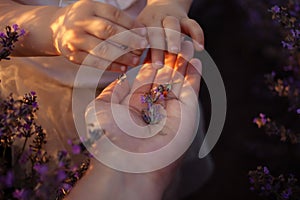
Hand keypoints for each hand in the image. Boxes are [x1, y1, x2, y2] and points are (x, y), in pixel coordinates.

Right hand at [51, 0, 147, 71]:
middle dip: (129, 40)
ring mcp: (75, 40)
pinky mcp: (73, 55)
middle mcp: (79, 22)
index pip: (113, 14)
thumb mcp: (95, 11)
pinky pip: (95, 62)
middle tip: (143, 46)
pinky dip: (111, 66)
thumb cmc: (84, 20)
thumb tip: (140, 30)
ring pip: (102, 49)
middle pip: (108, 31)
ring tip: (136, 60)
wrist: (56, 29)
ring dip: (122, 56)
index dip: (131, 23)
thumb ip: (114, 18)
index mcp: (88, 7)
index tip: (145, 32)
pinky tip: (123, 68)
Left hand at [85, 40, 201, 186]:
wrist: (129, 165)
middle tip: (172, 40)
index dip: (149, 63)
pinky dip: (194, 75)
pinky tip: (195, 59)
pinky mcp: (187, 114)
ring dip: (183, 62)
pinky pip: (191, 90)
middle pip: (164, 78)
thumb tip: (128, 75)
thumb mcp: (104, 107)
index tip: (152, 46)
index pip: (145, 80)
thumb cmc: (110, 138)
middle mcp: (155, 109)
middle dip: (168, 60)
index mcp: (136, 107)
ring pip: (179, 81)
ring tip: (186, 43)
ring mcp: (172, 111)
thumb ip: (116, 88)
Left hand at [137, 0, 203, 67]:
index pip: (142, 38)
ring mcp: (172, 18)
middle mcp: (157, 20)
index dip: (141, 51)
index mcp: (144, 24)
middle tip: (158, 64)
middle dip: (157, 48)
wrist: (164, 5)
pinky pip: (193, 25)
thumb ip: (136, 49)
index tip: (138, 65)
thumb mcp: (141, 34)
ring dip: (174, 39)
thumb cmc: (150, 27)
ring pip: (173, 26)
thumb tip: (129, 66)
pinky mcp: (186, 19)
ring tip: (176, 52)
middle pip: (157, 32)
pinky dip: (198, 35)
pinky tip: (199, 48)